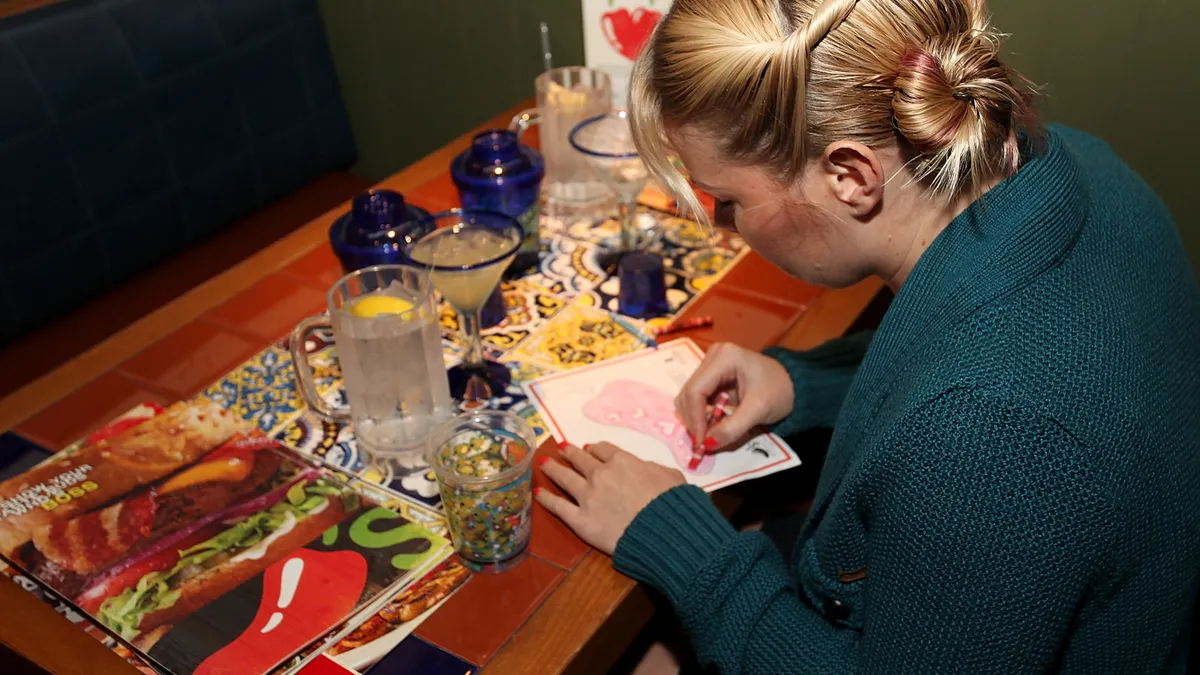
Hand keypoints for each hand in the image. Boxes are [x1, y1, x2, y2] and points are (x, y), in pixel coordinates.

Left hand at [536, 443, 685, 554]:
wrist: (665, 532)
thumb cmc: (674, 503)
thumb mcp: (670, 476)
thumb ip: (652, 468)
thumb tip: (644, 469)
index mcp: (623, 461)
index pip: (603, 450)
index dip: (595, 449)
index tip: (590, 449)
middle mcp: (601, 475)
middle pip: (581, 459)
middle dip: (571, 453)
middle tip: (562, 448)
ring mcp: (587, 497)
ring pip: (564, 477)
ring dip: (553, 468)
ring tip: (543, 463)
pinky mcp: (580, 520)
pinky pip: (558, 507)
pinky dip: (546, 499)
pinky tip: (537, 493)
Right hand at [676, 342, 793, 451]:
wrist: (795, 384)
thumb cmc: (779, 391)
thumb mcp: (758, 410)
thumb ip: (732, 428)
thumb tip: (707, 445)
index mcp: (724, 357)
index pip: (696, 390)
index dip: (694, 418)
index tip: (701, 442)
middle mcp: (713, 356)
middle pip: (689, 392)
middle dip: (693, 420)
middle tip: (703, 443)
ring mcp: (711, 364)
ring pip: (690, 396)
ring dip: (695, 418)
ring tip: (708, 436)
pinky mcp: (712, 375)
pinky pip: (698, 397)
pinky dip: (701, 414)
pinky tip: (712, 426)